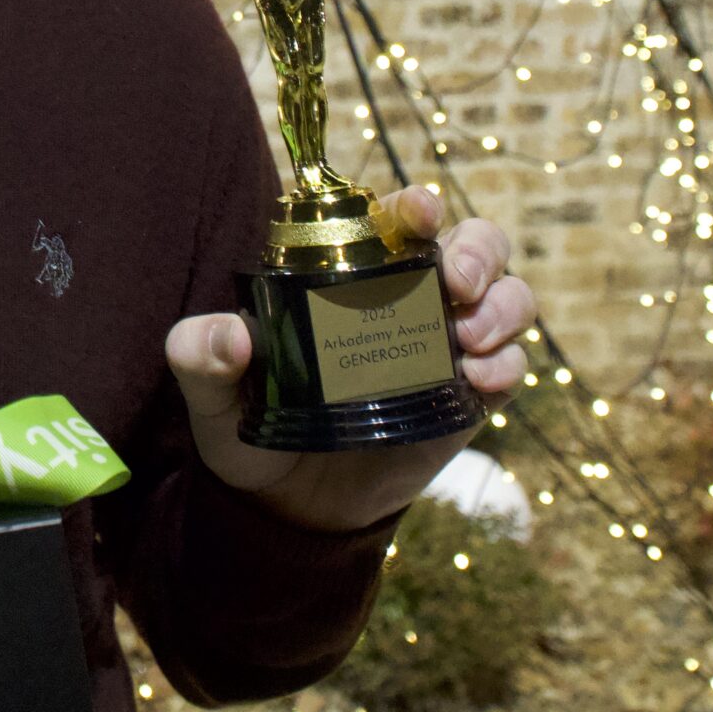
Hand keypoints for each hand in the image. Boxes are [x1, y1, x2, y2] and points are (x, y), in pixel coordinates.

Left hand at [163, 186, 535, 532]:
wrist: (289, 507)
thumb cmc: (249, 428)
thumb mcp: (212, 394)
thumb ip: (200, 356)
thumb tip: (228, 336)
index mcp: (349, 275)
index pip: (394, 219)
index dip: (415, 203)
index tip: (418, 212)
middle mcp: (407, 297)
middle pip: (472, 243)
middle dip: (479, 251)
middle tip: (459, 284)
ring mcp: (444, 345)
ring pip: (506, 294)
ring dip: (503, 307)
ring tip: (470, 340)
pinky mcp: (465, 396)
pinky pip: (512, 363)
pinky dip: (509, 363)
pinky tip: (480, 381)